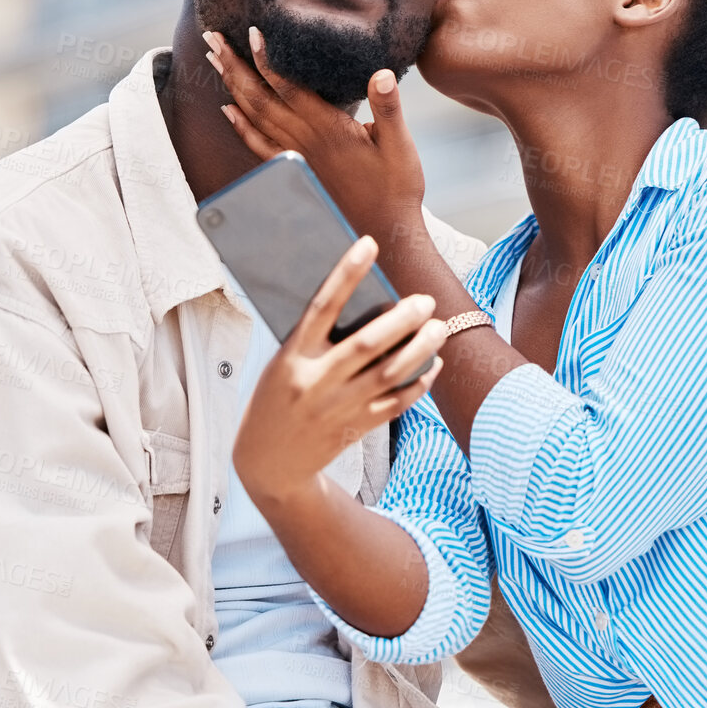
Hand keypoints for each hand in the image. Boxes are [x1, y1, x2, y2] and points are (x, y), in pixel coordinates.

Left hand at [208, 28, 426, 249]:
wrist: (384, 232)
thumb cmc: (396, 188)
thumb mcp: (400, 146)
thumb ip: (389, 109)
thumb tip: (382, 73)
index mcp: (329, 128)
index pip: (289, 86)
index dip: (267, 58)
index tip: (251, 32)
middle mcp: (305, 140)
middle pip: (260, 97)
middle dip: (235, 65)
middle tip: (212, 37)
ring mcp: (296, 156)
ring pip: (254, 116)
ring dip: (232, 86)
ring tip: (213, 59)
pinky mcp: (295, 170)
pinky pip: (258, 145)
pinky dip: (239, 125)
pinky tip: (227, 109)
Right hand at [233, 236, 445, 502]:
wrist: (267, 462)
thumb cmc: (275, 399)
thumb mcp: (281, 364)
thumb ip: (312, 338)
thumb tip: (359, 301)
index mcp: (292, 357)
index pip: (322, 306)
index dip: (346, 273)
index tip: (369, 244)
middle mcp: (316, 381)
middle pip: (366, 344)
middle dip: (401, 320)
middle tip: (425, 300)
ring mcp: (337, 407)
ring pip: (388, 374)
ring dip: (419, 349)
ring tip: (438, 328)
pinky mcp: (355, 428)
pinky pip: (395, 403)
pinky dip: (419, 382)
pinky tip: (433, 364)